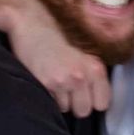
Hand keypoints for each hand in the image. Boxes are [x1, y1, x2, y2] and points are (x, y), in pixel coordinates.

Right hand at [5, 0, 114, 119]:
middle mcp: (82, 76)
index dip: (92, 101)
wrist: (30, 23)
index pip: (103, 103)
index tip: (85, 95)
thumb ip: (91, 75)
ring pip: (66, 109)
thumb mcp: (82, 54)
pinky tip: (44, 81)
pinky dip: (47, 96)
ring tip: (53, 82)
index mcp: (95, 68)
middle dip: (75, 104)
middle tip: (66, 89)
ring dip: (60, 100)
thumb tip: (96, 100)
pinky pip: (50, 104)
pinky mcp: (46, 84)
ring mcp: (64, 81)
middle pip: (84, 111)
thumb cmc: (55, 37)